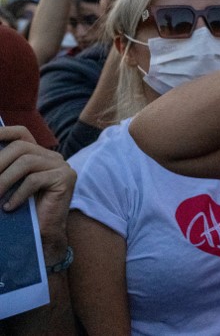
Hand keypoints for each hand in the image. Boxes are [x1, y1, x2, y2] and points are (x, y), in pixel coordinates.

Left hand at [0, 126, 75, 260]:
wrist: (44, 235)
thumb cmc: (24, 212)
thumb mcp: (10, 186)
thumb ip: (4, 171)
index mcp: (39, 155)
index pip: (21, 134)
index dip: (3, 132)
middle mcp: (52, 157)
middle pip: (21, 147)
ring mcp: (61, 166)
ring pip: (26, 162)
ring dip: (4, 180)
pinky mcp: (65, 179)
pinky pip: (35, 180)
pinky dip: (17, 194)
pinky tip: (10, 207)